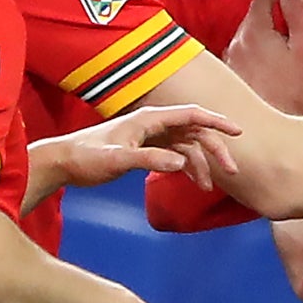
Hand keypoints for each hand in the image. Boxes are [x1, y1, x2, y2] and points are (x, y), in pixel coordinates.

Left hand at [36, 105, 240, 191]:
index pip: (191, 115)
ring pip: (188, 146)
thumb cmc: (86, 157)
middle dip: (215, 150)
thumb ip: (149, 159)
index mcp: (149, 119)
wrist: (64, 162)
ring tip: (209, 187)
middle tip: (231, 172)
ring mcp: (151, 137)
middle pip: (195, 132)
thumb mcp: (117, 159)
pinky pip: (176, 155)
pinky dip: (188, 168)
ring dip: (201, 164)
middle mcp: (154, 124)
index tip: (238, 132)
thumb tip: (181, 163)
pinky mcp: (146, 149)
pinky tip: (194, 182)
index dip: (216, 121)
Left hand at [225, 0, 302, 114]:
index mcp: (254, 31)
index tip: (289, 9)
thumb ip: (296, 13)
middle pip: (251, 20)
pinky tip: (267, 70)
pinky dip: (252, 58)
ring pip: (245, 40)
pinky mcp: (231, 78)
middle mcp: (236, 44)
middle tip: (288, 35)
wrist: (282, 127)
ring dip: (259, 41)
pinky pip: (241, 58)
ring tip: (279, 55)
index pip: (261, 1)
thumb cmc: (299, 87)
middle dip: (268, 22)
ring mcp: (231, 62)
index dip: (277, 0)